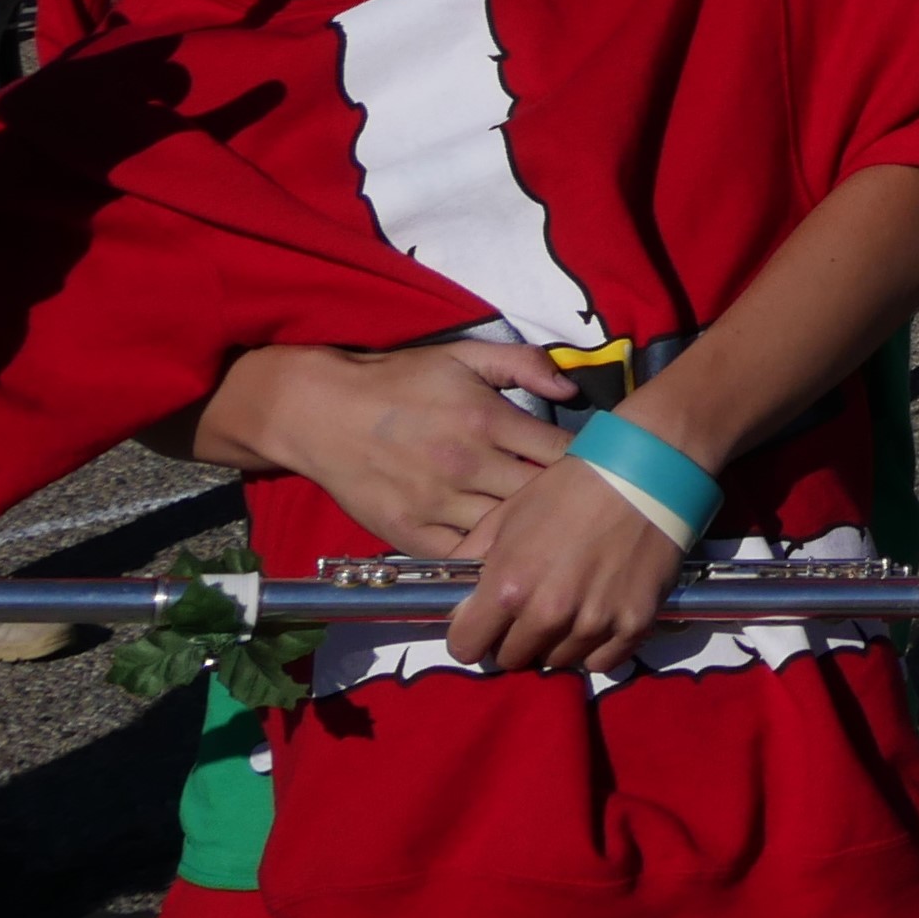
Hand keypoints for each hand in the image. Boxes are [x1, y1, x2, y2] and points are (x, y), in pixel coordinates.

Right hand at [196, 340, 577, 555]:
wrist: (321, 411)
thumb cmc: (400, 381)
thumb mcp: (462, 355)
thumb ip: (522, 364)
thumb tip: (573, 391)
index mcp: (487, 419)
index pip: (561, 455)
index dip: (586, 467)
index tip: (596, 474)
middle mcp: (468, 465)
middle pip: (539, 500)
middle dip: (564, 509)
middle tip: (580, 514)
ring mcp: (438, 503)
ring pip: (505, 535)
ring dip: (529, 540)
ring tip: (551, 542)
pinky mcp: (410, 533)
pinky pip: (463, 559)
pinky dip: (486, 562)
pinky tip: (503, 560)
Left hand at [443, 456, 683, 673]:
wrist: (642, 475)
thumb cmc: (568, 489)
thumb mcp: (506, 514)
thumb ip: (471, 558)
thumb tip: (455, 597)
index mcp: (509, 587)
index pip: (466, 648)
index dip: (471, 634)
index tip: (483, 622)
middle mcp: (548, 615)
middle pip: (512, 659)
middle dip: (513, 638)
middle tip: (530, 608)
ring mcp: (593, 625)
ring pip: (557, 662)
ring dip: (555, 641)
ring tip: (569, 605)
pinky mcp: (633, 626)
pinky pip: (601, 662)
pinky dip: (594, 647)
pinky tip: (597, 615)